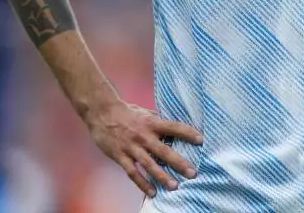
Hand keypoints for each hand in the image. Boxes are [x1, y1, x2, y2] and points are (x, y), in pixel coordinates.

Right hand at [84, 99, 203, 197]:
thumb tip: (174, 128)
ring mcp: (132, 147)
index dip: (187, 133)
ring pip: (149, 165)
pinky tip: (152, 192)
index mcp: (152, 123)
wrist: (102, 112)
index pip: (173, 128)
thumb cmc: (127, 111)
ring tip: (174, 186)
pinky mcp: (120, 156)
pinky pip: (133, 173)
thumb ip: (158, 122)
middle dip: (179, 163)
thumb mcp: (146, 112)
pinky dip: (142, 184)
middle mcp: (144, 136)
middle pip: (164, 151)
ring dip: (162, 177)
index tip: (201, 140)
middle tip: (193, 173)